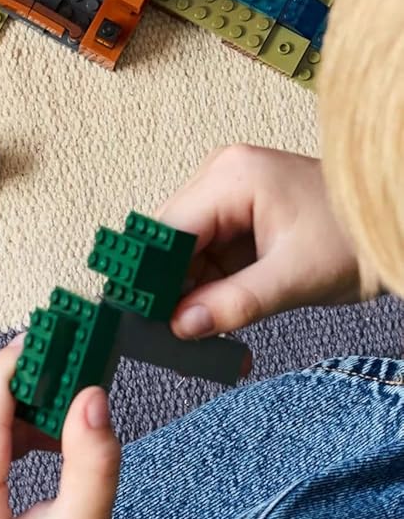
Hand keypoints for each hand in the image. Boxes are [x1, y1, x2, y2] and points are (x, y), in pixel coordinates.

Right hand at [157, 146, 363, 337]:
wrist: (398, 224)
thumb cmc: (359, 237)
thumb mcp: (296, 277)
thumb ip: (234, 303)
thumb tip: (180, 327)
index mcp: (231, 177)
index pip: (165, 233)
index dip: (148, 280)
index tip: (141, 323)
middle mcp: (219, 179)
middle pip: (166, 246)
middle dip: (167, 294)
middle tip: (171, 341)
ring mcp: (225, 199)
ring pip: (180, 259)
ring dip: (186, 299)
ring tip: (201, 338)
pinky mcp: (233, 221)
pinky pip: (202, 262)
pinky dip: (205, 294)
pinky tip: (215, 319)